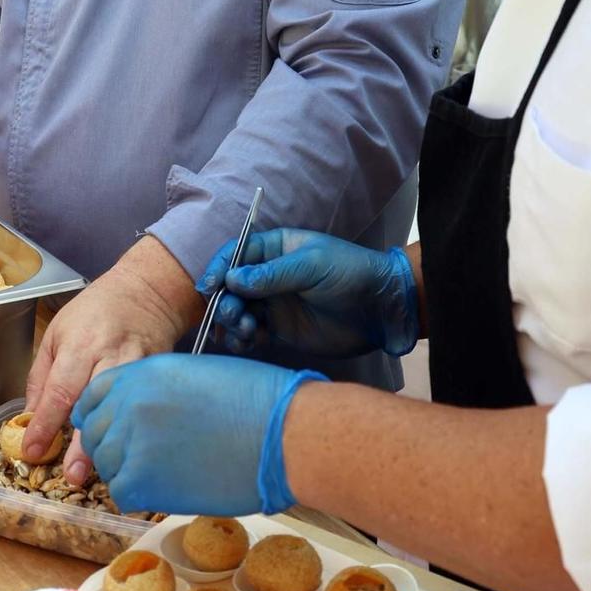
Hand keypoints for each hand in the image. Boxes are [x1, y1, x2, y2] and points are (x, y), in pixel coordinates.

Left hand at [23, 237, 201, 484]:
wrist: (147, 291)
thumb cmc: (95, 311)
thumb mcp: (56, 334)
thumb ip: (41, 377)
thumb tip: (31, 419)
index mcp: (78, 346)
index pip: (59, 391)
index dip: (46, 424)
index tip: (33, 450)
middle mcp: (109, 356)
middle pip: (95, 403)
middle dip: (84, 442)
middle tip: (73, 475)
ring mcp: (139, 366)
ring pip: (124, 408)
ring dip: (113, 440)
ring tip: (104, 471)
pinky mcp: (159, 374)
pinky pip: (145, 405)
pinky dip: (136, 428)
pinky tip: (129, 450)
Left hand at [72, 353, 322, 516]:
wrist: (285, 435)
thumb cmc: (260, 403)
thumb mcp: (198, 375)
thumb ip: (160, 389)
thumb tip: (148, 411)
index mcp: (142, 372)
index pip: (93, 397)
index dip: (101, 417)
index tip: (112, 430)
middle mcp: (128, 403)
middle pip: (96, 434)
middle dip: (114, 447)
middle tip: (144, 459)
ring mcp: (132, 442)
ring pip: (107, 466)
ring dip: (128, 473)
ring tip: (165, 474)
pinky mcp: (142, 480)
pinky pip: (122, 493)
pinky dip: (139, 496)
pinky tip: (166, 489)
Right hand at [199, 229, 419, 360]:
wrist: (380, 309)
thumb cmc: (351, 274)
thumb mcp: (312, 266)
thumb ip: (272, 274)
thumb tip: (232, 280)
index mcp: (275, 248)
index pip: (236, 253)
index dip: (218, 269)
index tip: (210, 288)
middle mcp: (268, 274)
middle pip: (230, 285)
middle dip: (224, 301)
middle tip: (233, 316)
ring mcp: (273, 302)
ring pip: (236, 310)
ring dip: (232, 321)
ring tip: (245, 331)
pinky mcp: (279, 328)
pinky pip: (249, 332)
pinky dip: (242, 338)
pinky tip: (249, 342)